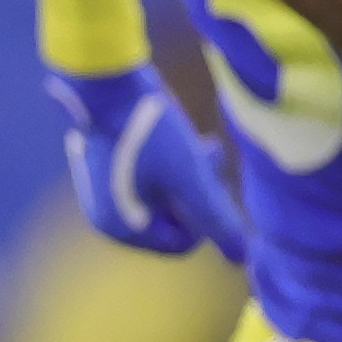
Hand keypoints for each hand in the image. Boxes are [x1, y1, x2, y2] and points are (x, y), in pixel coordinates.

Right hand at [52, 65, 248, 260]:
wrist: (106, 82)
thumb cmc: (151, 130)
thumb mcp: (192, 176)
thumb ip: (218, 219)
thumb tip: (242, 259)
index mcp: (121, 229)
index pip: (179, 244)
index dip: (206, 218)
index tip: (213, 181)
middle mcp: (104, 217)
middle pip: (168, 221)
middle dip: (195, 193)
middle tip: (210, 154)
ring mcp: (98, 192)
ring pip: (158, 198)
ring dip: (184, 177)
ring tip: (198, 142)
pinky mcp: (99, 167)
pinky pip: (142, 179)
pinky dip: (163, 165)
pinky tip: (175, 136)